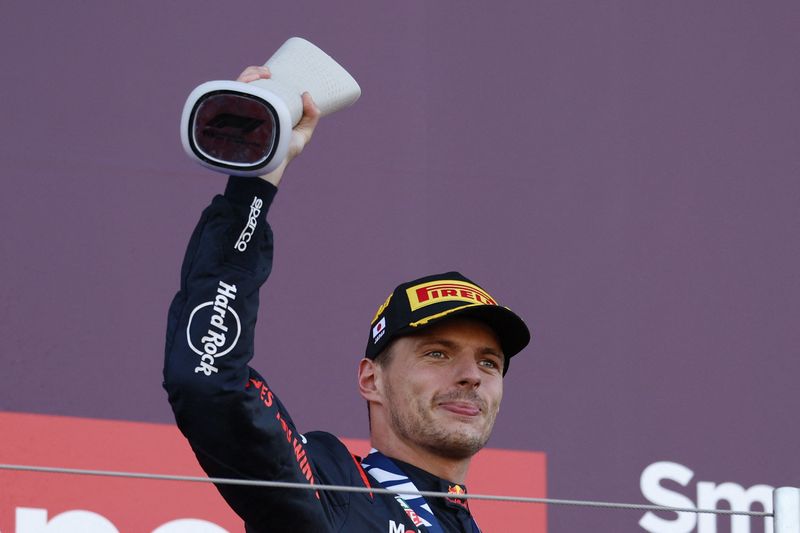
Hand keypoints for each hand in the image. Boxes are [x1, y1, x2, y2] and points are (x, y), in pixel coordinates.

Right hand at [235, 66, 321, 185]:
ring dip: (246, 75)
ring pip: (237, 89)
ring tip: (261, 74)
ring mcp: (241, 116)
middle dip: (253, 72)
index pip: (256, 89)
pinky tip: (246, 82)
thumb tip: (307, 94)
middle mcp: (249, 112)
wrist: (271, 169)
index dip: (259, 75)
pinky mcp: (234, 120)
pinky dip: (236, 87)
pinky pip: (230, 100)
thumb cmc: (283, 154)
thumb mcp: (302, 134)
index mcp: (262, 112)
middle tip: (268, 73)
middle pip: (245, 85)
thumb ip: (311, 117)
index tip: (271, 73)